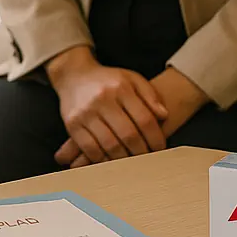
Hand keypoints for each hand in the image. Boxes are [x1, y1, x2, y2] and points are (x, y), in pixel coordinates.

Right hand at [46, 46, 167, 166]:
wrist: (73, 75)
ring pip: (110, 145)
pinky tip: (111, 158)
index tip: (160, 148)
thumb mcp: (132, 79)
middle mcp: (102, 99)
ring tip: (132, 160)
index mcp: (121, 88)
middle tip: (147, 158)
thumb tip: (164, 115)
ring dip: (124, 158)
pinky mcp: (72, 124)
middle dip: (142, 152)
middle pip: (128, 135)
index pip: (144, 119)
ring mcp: (85, 113)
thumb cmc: (107, 80)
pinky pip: (91, 149)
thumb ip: (150, 95)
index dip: (156, 138)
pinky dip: (104, 158)